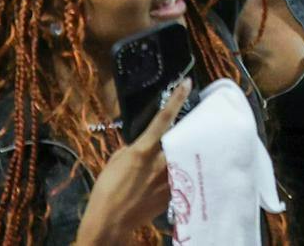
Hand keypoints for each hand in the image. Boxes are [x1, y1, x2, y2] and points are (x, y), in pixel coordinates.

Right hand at [82, 79, 190, 235]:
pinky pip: (182, 176)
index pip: (163, 119)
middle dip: (189, 126)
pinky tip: (184, 169)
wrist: (110, 221)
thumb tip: (143, 145)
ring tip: (194, 141)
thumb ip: (133, 149)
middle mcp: (159, 163)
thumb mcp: (115, 161)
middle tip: (197, 117)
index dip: (176, 98)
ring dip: (187, 148)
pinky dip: (183, 170)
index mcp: (143, 150)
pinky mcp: (172, 194)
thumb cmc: (106, 189)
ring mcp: (168, 179)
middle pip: (182, 137)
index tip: (187, 83)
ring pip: (185, 156)